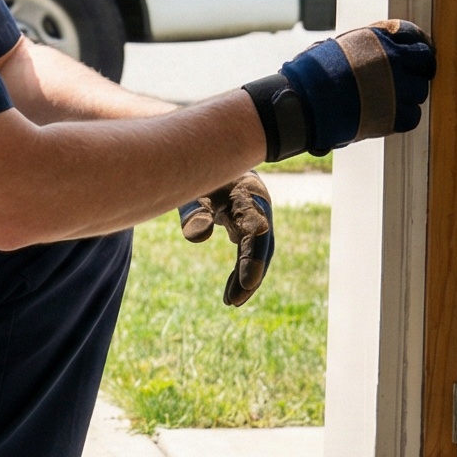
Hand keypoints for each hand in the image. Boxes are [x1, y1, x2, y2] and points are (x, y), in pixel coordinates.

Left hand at [179, 172, 274, 306]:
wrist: (207, 154)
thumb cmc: (198, 171)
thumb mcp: (194, 186)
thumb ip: (195, 209)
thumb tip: (196, 237)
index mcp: (248, 195)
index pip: (256, 230)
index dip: (253, 258)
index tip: (247, 283)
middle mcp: (257, 207)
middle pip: (262, 245)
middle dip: (252, 274)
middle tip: (234, 301)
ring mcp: (254, 216)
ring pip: (257, 251)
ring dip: (247, 278)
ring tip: (231, 302)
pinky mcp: (246, 224)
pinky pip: (248, 251)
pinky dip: (241, 271)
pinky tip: (230, 293)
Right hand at [244, 20, 435, 160]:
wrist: (300, 103)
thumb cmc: (309, 76)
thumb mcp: (335, 47)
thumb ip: (361, 48)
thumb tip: (372, 51)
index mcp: (377, 38)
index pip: (412, 33)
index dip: (416, 43)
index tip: (415, 52)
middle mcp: (393, 59)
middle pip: (425, 60)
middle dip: (421, 68)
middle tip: (412, 77)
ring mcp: (397, 87)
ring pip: (421, 89)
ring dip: (410, 94)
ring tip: (391, 100)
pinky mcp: (394, 115)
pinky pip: (413, 115)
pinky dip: (405, 116)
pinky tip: (390, 115)